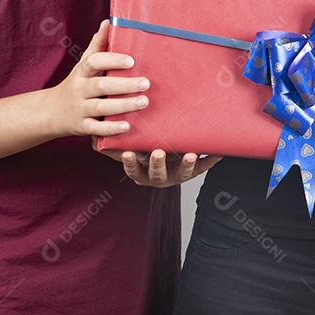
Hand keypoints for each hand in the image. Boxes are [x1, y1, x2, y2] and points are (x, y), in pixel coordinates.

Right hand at [47, 19, 150, 137]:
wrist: (52, 111)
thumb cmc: (78, 82)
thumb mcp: (84, 63)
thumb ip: (98, 44)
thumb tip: (109, 21)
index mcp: (82, 71)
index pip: (94, 62)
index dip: (112, 60)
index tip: (132, 60)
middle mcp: (79, 89)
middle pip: (101, 86)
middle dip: (124, 85)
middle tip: (146, 83)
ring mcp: (80, 109)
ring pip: (101, 108)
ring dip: (123, 106)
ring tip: (144, 102)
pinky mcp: (82, 126)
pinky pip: (96, 129)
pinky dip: (111, 129)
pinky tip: (127, 126)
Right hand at [94, 143, 221, 186]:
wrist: (166, 153)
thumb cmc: (142, 148)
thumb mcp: (126, 148)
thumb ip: (112, 144)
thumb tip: (96, 138)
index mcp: (140, 171)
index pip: (133, 169)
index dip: (131, 163)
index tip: (129, 153)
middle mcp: (157, 176)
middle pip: (157, 173)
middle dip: (157, 164)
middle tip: (158, 153)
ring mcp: (176, 174)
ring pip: (181, 173)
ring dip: (186, 164)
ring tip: (189, 155)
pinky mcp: (193, 171)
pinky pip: (203, 167)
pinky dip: (210, 160)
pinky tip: (218, 152)